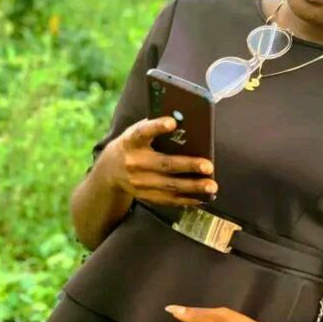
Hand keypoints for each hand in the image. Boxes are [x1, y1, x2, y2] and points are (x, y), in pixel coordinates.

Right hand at [101, 116, 216, 206]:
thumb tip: (187, 124)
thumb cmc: (134, 145)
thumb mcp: (137, 132)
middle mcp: (133, 162)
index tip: (172, 122)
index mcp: (131, 141)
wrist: (110, 170)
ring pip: (169, 186)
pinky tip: (203, 197)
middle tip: (209, 166)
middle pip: (164, 164)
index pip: (143, 132)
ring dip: (193, 187)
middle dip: (188, 165)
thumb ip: (156, 128)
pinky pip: (169, 199)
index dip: (156, 126)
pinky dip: (187, 199)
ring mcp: (138, 182)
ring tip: (212, 186)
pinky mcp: (145, 196)